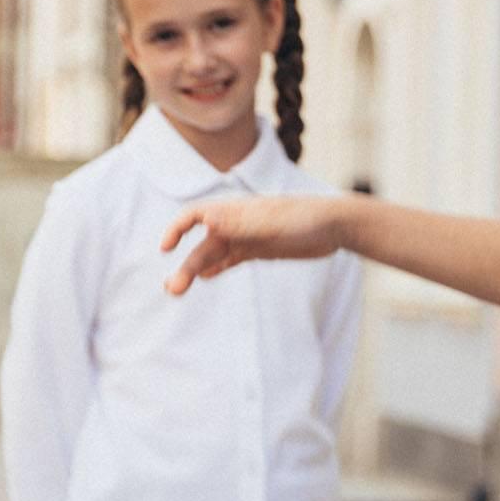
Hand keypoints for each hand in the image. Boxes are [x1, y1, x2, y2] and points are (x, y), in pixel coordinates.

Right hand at [161, 196, 346, 293]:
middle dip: (185, 265)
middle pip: (202, 245)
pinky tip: (206, 278)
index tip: (166, 248)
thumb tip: (207, 222)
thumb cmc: (303, 218)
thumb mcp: (270, 223)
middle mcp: (236, 223)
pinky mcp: (259, 249)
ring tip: (178, 290)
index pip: (195, 216)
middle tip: (172, 290)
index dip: (176, 230)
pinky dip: (217, 268)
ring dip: (196, 270)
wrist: (333, 225)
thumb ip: (239, 223)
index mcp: (235, 211)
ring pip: (213, 255)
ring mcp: (247, 237)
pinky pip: (231, 259)